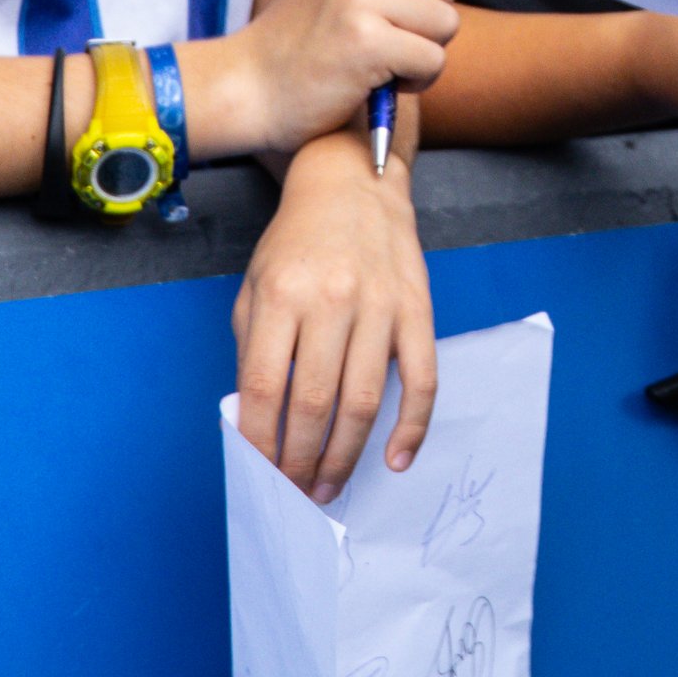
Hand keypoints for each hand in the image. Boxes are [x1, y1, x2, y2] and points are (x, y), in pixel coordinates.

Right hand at [193, 0, 473, 159]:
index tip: (377, 11)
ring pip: (447, 23)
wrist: (247, 87)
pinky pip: (433, 59)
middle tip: (374, 41)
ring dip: (421, 53)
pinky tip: (376, 82)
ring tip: (376, 61)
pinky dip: (415, 80)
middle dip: (423, 24)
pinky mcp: (367, 40)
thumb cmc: (303, 39)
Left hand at [233, 129, 434, 501]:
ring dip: (346, 456)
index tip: (258, 473)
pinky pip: (423, 380)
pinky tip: (396, 459)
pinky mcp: (418, 310)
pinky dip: (412, 428)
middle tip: (295, 493)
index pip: (265, 388)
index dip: (260, 441)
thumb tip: (259, 422)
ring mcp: (381, 305)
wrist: (352, 183)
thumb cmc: (296, 242)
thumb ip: (254, 350)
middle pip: (315, 403)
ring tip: (330, 486)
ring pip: (365, 401)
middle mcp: (333, 300)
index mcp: (282, 295)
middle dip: (301, 461)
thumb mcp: (256, 287)